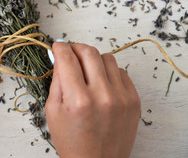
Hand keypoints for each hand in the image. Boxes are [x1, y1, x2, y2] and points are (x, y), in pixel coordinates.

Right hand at [45, 42, 140, 157]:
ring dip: (93, 59)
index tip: (57, 45)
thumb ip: (57, 81)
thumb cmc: (72, 141)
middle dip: (76, 47)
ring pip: (107, 58)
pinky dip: (108, 72)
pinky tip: (101, 83)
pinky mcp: (134, 100)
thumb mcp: (53, 111)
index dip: (60, 47)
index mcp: (78, 100)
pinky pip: (121, 71)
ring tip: (87, 70)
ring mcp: (122, 97)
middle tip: (70, 52)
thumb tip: (60, 56)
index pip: (67, 59)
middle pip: (89, 52)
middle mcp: (102, 96)